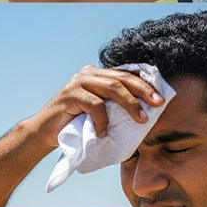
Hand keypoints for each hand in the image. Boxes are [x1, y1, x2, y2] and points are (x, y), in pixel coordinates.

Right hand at [27, 66, 165, 149]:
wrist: (43, 133)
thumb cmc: (77, 124)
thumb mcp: (102, 110)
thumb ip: (117, 103)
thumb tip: (149, 107)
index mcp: (98, 74)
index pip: (127, 74)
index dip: (146, 83)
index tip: (162, 96)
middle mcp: (89, 73)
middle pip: (123, 78)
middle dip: (144, 91)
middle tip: (159, 103)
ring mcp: (78, 82)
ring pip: (112, 88)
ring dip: (130, 104)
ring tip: (142, 119)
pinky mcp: (69, 95)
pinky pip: (94, 105)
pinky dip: (103, 120)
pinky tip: (104, 133)